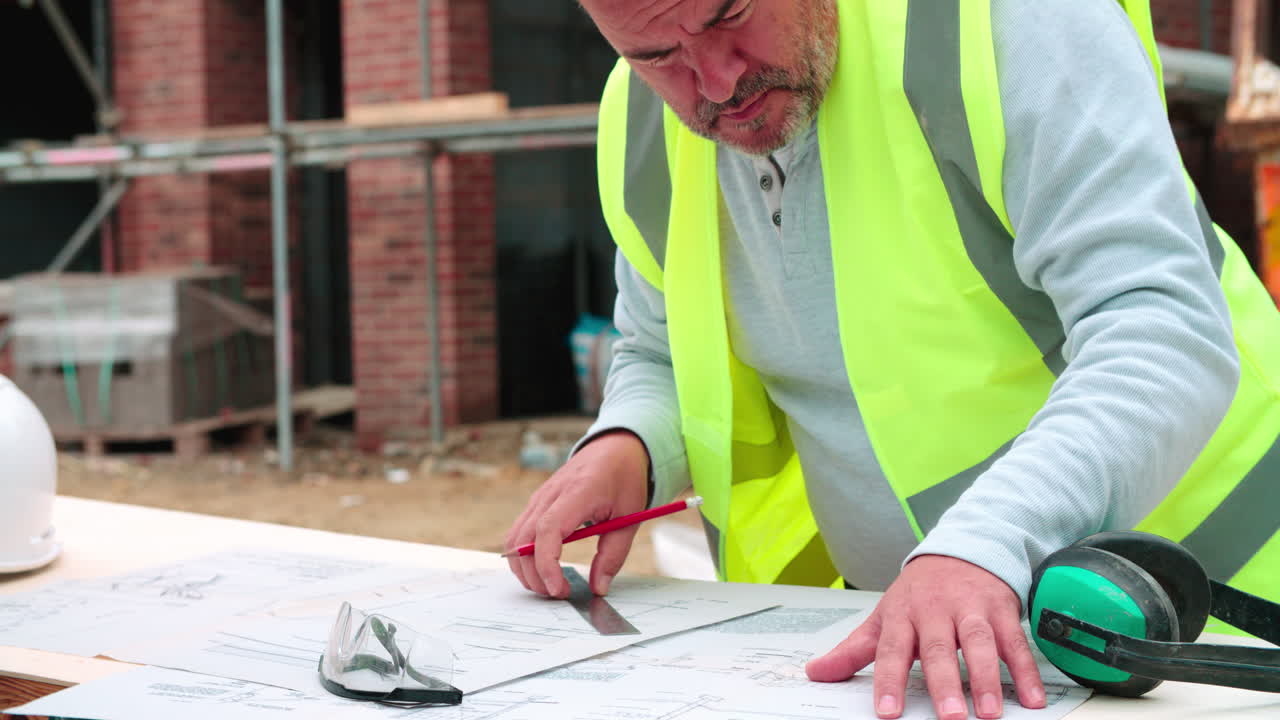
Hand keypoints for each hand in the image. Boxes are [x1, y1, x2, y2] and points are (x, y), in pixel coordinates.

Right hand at [504, 430, 649, 597]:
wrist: (615, 448)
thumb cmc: (624, 478)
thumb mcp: (629, 517)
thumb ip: (613, 554)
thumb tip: (598, 587)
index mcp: (577, 493)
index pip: (547, 530)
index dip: (546, 564)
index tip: (558, 588)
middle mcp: (551, 494)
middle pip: (523, 539)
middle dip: (534, 574)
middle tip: (559, 593)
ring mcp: (540, 497)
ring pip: (514, 538)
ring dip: (525, 567)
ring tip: (550, 584)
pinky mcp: (537, 503)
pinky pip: (519, 532)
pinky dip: (524, 555)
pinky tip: (544, 568)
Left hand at [805, 555, 1045, 719]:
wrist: (963, 549)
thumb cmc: (919, 592)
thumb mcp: (884, 616)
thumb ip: (853, 649)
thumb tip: (815, 672)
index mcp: (902, 614)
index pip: (892, 649)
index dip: (888, 681)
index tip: (886, 712)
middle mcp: (936, 609)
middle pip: (939, 648)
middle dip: (944, 682)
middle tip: (950, 717)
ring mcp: (971, 608)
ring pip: (979, 642)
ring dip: (986, 678)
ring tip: (989, 713)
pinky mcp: (1001, 609)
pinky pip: (1015, 641)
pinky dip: (1025, 670)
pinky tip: (1031, 698)